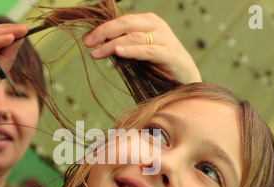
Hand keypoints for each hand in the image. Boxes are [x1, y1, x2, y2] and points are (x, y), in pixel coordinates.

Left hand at [83, 13, 201, 83]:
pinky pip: (148, 50)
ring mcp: (165, 39)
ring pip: (134, 37)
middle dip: (104, 33)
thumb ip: (124, 45)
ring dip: (112, 45)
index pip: (121, 21)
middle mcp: (157, 26)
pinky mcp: (170, 54)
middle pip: (125, 24)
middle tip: (88, 43)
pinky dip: (132, 51)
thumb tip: (98, 45)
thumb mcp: (139, 51)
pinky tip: (118, 52)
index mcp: (148, 21)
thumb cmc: (159, 65)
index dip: (102, 28)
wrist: (187, 78)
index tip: (86, 40)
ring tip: (97, 53)